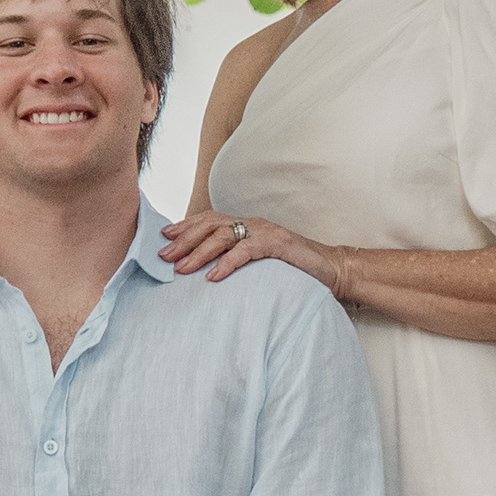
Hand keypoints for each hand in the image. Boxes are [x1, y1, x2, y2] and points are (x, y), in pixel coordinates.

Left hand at [160, 209, 345, 297]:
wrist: (332, 270)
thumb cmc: (294, 269)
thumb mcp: (260, 261)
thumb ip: (237, 259)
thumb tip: (207, 271)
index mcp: (247, 225)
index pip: (210, 219)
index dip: (185, 226)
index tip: (163, 237)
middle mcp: (253, 223)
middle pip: (210, 225)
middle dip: (184, 240)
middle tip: (163, 256)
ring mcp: (266, 232)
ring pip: (224, 236)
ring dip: (199, 252)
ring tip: (182, 268)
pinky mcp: (279, 245)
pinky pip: (246, 251)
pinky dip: (227, 263)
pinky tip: (213, 276)